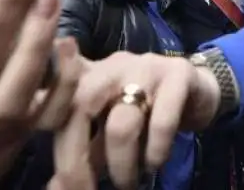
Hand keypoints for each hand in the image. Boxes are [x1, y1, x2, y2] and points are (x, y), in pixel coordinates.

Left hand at [49, 52, 221, 189]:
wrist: (198, 88)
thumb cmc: (145, 111)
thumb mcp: (107, 124)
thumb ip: (84, 146)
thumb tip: (57, 185)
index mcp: (86, 74)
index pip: (53, 96)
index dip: (44, 124)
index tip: (54, 178)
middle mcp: (110, 65)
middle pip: (79, 108)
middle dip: (76, 160)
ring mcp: (145, 66)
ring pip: (121, 123)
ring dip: (122, 165)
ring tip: (128, 184)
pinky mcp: (178, 75)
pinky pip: (162, 121)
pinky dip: (155, 152)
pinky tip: (155, 163)